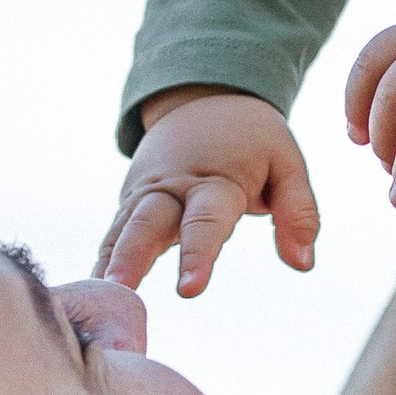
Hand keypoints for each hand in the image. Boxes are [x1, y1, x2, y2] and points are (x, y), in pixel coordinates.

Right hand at [99, 87, 318, 297]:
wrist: (205, 98)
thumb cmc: (253, 139)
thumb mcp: (288, 163)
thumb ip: (299, 213)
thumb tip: (303, 264)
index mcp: (216, 180)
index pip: (206, 221)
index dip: (198, 255)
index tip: (189, 290)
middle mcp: (174, 186)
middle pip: (149, 221)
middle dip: (133, 256)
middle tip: (120, 290)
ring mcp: (146, 192)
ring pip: (123, 227)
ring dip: (110, 261)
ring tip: (98, 296)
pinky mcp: (131, 200)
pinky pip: (115, 231)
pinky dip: (103, 257)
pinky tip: (93, 290)